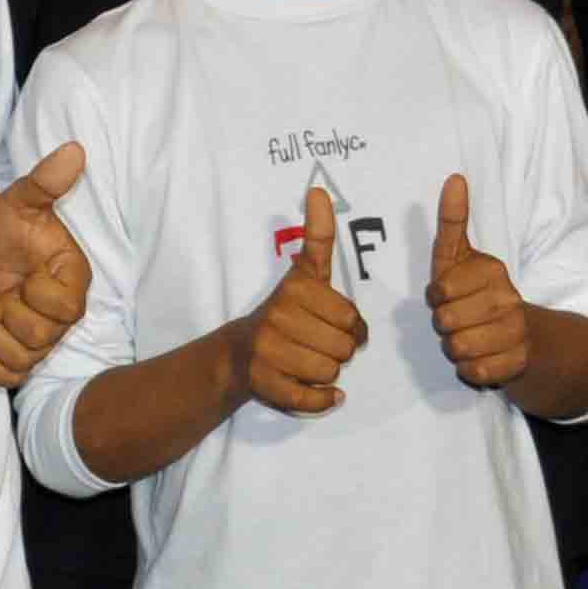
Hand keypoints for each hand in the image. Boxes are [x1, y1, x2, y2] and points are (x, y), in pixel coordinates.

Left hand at [0, 143, 93, 389]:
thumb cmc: (0, 230)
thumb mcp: (18, 202)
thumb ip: (45, 181)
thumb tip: (75, 148)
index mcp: (72, 281)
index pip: (65, 308)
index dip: (37, 295)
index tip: (19, 275)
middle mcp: (62, 317)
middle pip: (41, 340)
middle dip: (7, 318)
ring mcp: (41, 343)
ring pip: (22, 361)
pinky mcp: (18, 362)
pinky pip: (6, 377)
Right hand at [237, 189, 367, 415]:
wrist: (237, 354)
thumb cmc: (284, 313)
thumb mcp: (304, 273)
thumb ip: (317, 236)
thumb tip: (319, 189)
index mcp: (296, 289)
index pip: (351, 318)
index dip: (349, 325)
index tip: (330, 321)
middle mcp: (278, 315)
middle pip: (344, 348)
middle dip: (338, 351)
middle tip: (314, 344)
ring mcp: (268, 349)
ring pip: (330, 372)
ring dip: (326, 374)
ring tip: (305, 362)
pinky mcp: (263, 382)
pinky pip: (312, 398)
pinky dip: (321, 400)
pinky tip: (317, 390)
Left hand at [423, 174, 531, 389]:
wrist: (526, 336)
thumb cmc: (477, 293)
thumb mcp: (460, 257)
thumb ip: (452, 220)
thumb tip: (454, 177)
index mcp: (493, 271)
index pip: (440, 290)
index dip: (436, 297)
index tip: (447, 295)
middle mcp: (509, 300)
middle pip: (446, 322)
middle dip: (444, 325)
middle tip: (459, 320)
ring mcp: (517, 333)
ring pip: (458, 349)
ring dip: (455, 348)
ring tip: (469, 337)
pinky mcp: (518, 363)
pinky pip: (474, 373)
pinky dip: (470, 370)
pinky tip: (482, 357)